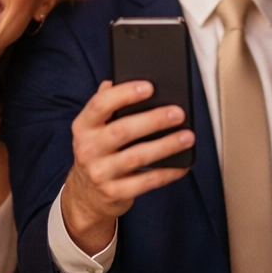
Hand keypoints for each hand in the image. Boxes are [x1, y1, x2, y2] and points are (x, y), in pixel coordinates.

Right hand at [60, 80, 193, 253]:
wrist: (85, 194)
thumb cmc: (98, 151)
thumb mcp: (94, 128)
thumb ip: (107, 104)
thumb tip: (122, 77)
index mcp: (83, 127)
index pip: (100, 105)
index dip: (125, 94)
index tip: (149, 86)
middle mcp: (88, 149)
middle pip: (122, 131)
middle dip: (153, 120)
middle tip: (178, 113)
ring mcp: (100, 173)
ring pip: (137, 157)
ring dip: (166, 146)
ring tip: (187, 137)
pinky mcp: (114, 193)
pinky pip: (146, 182)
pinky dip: (167, 173)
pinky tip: (183, 165)